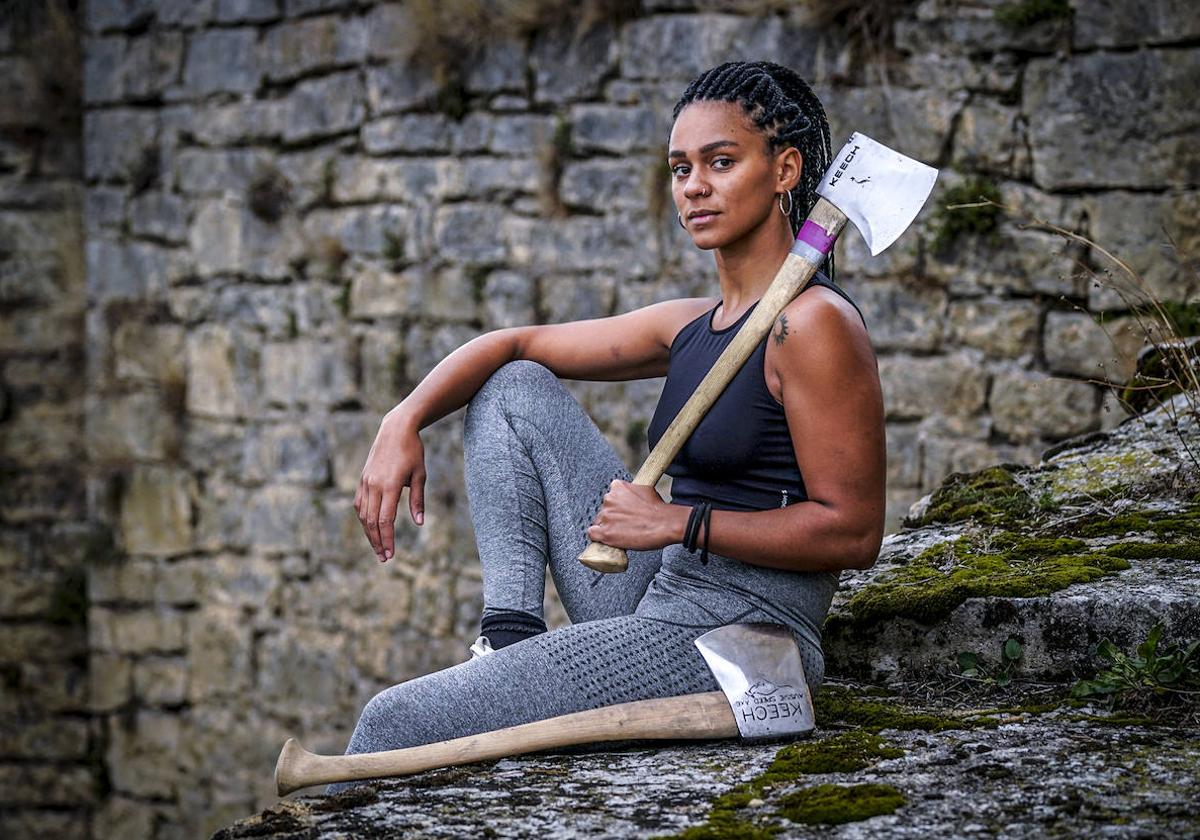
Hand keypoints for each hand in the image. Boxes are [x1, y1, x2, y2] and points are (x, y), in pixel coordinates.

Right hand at [355, 411, 424, 563]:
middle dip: (377, 542)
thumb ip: (418, 499)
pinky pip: (360, 503)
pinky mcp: (362, 478)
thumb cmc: (413, 451)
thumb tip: (419, 522)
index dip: (387, 539)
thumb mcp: (420, 475)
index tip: (390, 554)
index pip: (385, 520)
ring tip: (377, 547)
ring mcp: (366, 481)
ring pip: (363, 514)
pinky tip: (369, 527)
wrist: (395, 429)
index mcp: (390, 486)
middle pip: (372, 522)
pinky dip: (363, 518)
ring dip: (369, 533)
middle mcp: (374, 485)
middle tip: (384, 558)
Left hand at [586, 480, 673, 550]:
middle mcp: (609, 499)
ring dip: (607, 527)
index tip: (623, 512)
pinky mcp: (605, 533)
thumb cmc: (658, 509)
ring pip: (599, 522)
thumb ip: (632, 490)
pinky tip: (608, 538)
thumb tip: (630, 495)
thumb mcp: (645, 489)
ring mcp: (606, 516)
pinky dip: (599, 537)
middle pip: (604, 510)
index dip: (617, 506)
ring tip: (622, 532)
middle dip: (612, 517)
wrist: (665, 524)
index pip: (610, 496)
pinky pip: (592, 534)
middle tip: (625, 524)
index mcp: (617, 487)